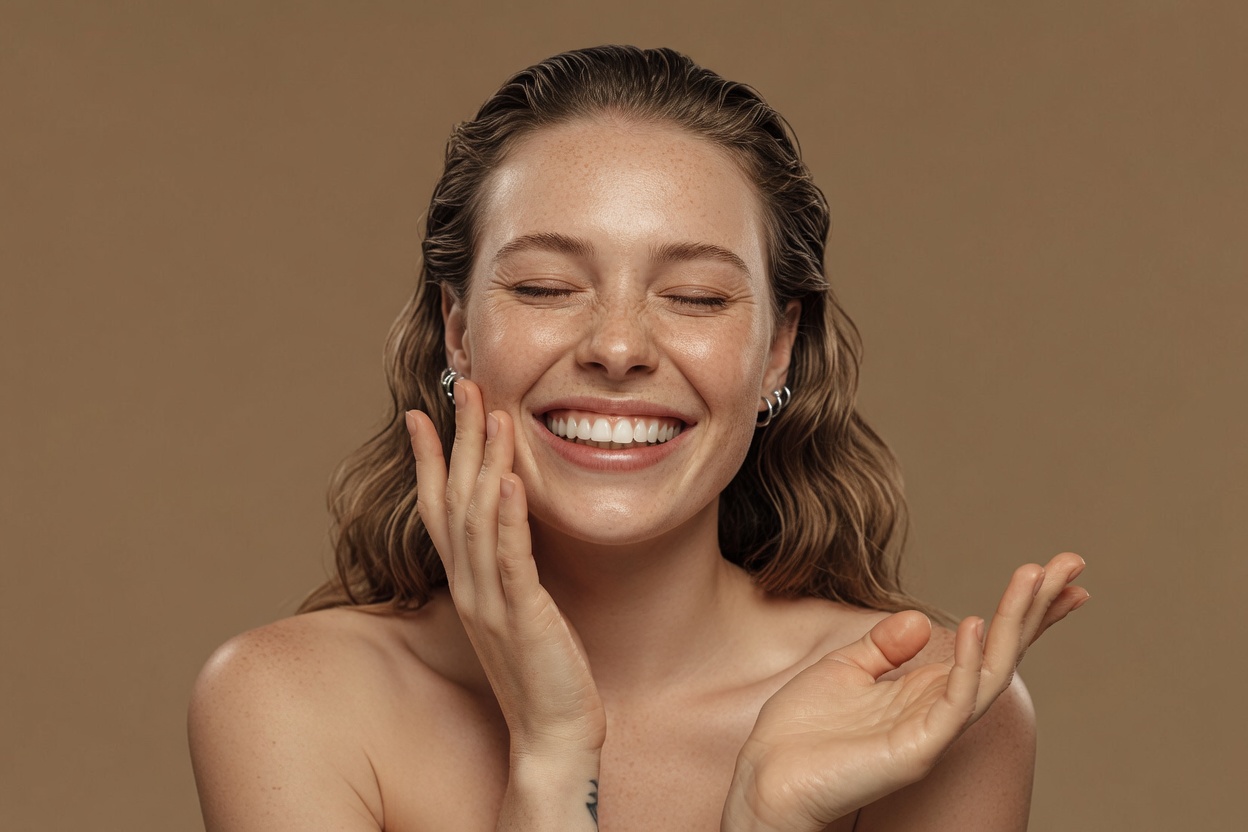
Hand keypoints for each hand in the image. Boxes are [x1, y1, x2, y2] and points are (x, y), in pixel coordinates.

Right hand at [405, 379, 605, 757]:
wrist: (552, 732)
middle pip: (454, 499)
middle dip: (458, 439)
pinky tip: (509, 480)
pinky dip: (507, 517)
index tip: (422, 412)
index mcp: (466, 583)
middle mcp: (468, 587)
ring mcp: (491, 602)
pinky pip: (511, 559)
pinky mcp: (523, 616)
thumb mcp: (515, 608)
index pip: (437, 508)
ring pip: (477, 519)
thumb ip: (505, 569)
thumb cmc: (541, 669)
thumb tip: (509, 529)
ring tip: (491, 414)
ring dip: (484, 462)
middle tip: (464, 386)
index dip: (429, 459)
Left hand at [723, 552, 1088, 831]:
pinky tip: (975, 626)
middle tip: (1071, 563)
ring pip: (991, 672)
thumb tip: (923, 620)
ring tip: (1032, 579)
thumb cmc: (801, 733)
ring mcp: (932, 731)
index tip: (1059, 573)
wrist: (766, 779)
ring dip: (1014, 624)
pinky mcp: (915, 751)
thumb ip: (884, 647)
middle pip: (1003, 652)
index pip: (988, 644)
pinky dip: (967, 665)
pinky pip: (954, 704)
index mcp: (925, 690)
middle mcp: (938, 709)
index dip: (1025, 612)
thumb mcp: (843, 671)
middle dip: (1036, 608)